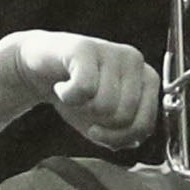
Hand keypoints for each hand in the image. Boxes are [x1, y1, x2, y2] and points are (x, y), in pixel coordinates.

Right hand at [0, 31, 159, 149]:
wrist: (41, 66)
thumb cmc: (77, 93)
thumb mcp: (102, 121)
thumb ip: (122, 135)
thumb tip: (131, 142)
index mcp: (147, 79)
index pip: (144, 125)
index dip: (118, 138)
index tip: (97, 132)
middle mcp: (135, 60)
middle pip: (123, 116)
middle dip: (98, 122)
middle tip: (83, 108)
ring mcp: (112, 51)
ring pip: (104, 104)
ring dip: (81, 107)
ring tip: (74, 94)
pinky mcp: (86, 47)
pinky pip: (83, 89)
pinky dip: (67, 96)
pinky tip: (62, 87)